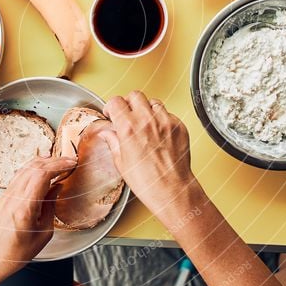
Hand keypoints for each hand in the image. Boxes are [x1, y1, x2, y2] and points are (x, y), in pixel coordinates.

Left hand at [0, 154, 75, 285]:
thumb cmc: (16, 252)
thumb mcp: (43, 234)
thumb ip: (50, 208)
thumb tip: (56, 188)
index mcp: (25, 208)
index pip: (42, 175)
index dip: (58, 165)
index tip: (71, 163)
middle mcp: (13, 197)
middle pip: (35, 168)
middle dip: (54, 161)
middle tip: (69, 161)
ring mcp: (7, 194)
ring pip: (26, 168)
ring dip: (44, 162)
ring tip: (58, 161)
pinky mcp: (4, 195)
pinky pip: (20, 174)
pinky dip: (33, 167)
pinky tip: (42, 167)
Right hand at [100, 91, 201, 220]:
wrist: (171, 190)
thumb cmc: (147, 181)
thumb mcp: (121, 162)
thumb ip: (113, 142)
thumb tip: (107, 133)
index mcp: (128, 128)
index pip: (116, 101)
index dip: (111, 106)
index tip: (112, 112)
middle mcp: (146, 120)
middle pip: (135, 95)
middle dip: (128, 103)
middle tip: (127, 114)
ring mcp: (165, 121)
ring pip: (153, 102)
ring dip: (146, 109)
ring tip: (144, 122)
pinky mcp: (178, 126)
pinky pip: (168, 114)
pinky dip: (161, 119)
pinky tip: (158, 132)